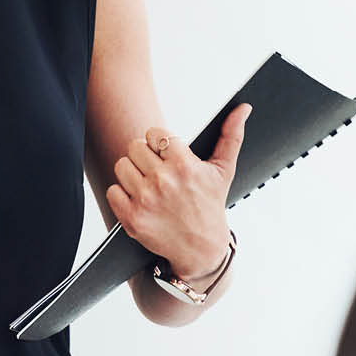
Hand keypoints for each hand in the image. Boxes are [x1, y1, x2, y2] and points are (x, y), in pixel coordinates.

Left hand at [106, 103, 250, 279]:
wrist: (201, 248)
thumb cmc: (211, 204)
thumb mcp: (223, 170)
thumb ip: (231, 135)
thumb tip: (243, 107)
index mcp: (184, 165)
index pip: (154, 133)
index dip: (159, 142)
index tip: (167, 154)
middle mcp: (163, 181)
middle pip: (134, 146)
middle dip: (145, 156)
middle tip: (157, 170)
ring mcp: (145, 200)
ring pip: (121, 165)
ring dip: (132, 173)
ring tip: (148, 184)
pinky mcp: (132, 218)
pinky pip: (112, 190)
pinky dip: (122, 194)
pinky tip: (139, 200)